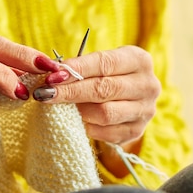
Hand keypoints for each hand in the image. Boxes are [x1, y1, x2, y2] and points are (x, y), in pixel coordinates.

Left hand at [36, 45, 160, 146]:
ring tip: (59, 106)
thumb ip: (79, 67)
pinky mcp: (137, 130)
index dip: (76, 69)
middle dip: (71, 92)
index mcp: (139, 60)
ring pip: (105, 113)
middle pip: (104, 89)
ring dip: (78, 111)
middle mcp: (148, 84)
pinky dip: (87, 127)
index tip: (52, 76)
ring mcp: (145, 110)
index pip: (104, 63)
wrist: (128, 97)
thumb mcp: (99, 63)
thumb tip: (51, 74)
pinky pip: (106, 132)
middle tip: (45, 93)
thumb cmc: (107, 74)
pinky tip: (75, 120)